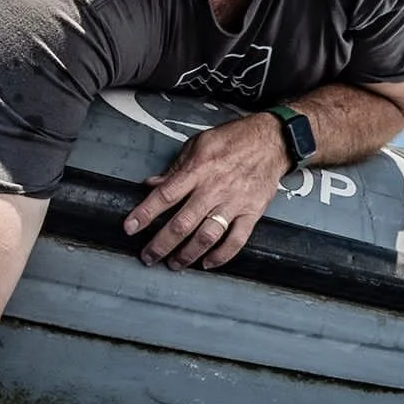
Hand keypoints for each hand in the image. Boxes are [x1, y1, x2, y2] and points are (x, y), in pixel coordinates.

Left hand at [122, 114, 290, 270]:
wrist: (273, 140)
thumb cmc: (235, 139)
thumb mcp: (199, 144)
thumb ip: (176, 168)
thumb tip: (152, 184)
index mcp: (198, 170)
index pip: (165, 195)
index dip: (145, 213)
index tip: (130, 227)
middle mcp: (214, 189)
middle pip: (182, 223)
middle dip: (161, 244)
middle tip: (148, 256)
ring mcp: (234, 203)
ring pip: (207, 236)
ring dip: (187, 254)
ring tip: (174, 263)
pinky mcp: (252, 213)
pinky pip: (236, 240)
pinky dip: (221, 256)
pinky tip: (208, 263)